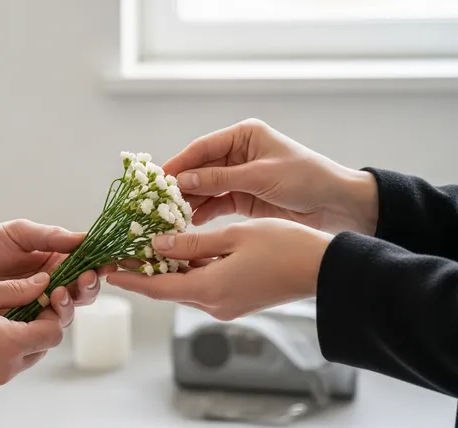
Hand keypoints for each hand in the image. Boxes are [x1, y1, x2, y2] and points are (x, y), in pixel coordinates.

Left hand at [0, 219, 115, 325]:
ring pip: (66, 313)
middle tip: (81, 281)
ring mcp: (37, 308)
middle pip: (82, 293)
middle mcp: (51, 285)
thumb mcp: (17, 233)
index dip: (99, 266)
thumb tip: (84, 238)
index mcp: (54, 261)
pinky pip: (42, 330)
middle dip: (87, 287)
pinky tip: (42, 314)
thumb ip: (49, 236)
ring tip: (57, 294)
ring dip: (69, 305)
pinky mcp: (21, 326)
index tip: (105, 264)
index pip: (86, 265)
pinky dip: (47, 324)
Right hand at [0, 272, 62, 397]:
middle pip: (39, 350)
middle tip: (17, 309)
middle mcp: (4, 369)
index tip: (39, 302)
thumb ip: (15, 289)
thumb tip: (42, 283)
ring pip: (20, 362)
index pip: (53, 334)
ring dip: (16, 343)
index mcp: (9, 343)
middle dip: (35, 329)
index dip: (52, 315)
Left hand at [106, 219, 332, 320]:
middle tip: (122, 252)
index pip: (156, 287)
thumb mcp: (234, 237)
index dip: (130, 278)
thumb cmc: (284, 247)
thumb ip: (192, 243)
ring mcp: (226, 305)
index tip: (107, 270)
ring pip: (185, 286)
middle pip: (168, 287)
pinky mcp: (237, 301)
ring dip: (166, 269)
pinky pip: (203, 285)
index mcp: (209, 290)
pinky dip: (189, 270)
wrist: (325, 270)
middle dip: (144, 271)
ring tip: (145, 247)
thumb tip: (157, 245)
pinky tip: (181, 251)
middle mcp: (213, 304)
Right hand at [164, 119, 378, 234]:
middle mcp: (239, 153)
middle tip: (159, 201)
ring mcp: (240, 177)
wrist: (338, 205)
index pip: (202, 148)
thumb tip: (182, 181)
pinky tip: (192, 222)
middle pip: (200, 168)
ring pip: (206, 187)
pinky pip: (217, 203)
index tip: (159, 179)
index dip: (179, 163)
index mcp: (244, 136)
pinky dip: (205, 212)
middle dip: (182, 185)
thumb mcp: (260, 176)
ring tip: (172, 215)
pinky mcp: (244, 198)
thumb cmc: (306, 179)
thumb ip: (219, 178)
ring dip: (191, 201)